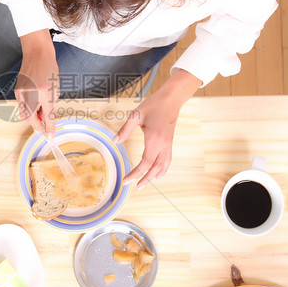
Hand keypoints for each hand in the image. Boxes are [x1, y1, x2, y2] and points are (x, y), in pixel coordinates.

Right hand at [15, 30, 58, 137]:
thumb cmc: (49, 68)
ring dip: (32, 118)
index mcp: (45, 92)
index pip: (47, 115)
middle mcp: (32, 93)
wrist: (37, 53)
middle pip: (31, 118)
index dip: (49, 128)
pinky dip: (28, 109)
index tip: (50, 137)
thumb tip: (47, 118)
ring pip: (25, 113)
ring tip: (40, 115)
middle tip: (43, 129)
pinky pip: (22, 105)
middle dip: (37, 126)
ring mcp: (22, 92)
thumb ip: (51, 104)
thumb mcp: (55, 87)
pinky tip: (34, 105)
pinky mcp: (17, 90)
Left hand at [113, 69, 201, 188]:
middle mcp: (163, 144)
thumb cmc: (154, 105)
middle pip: (155, 168)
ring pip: (163, 166)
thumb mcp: (136, 115)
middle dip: (145, 179)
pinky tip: (159, 173)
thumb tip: (115, 141)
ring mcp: (168, 144)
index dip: (135, 174)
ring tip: (145, 183)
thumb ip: (125, 130)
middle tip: (136, 188)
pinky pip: (168, 159)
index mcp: (154, 139)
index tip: (126, 181)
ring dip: (154, 176)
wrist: (172, 98)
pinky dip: (163, 169)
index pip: (144, 163)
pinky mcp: (170, 142)